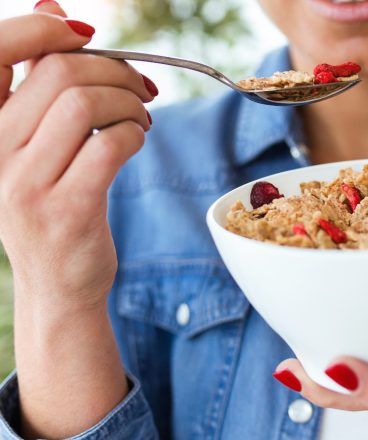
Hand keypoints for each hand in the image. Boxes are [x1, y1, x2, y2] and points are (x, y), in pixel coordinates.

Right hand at [0, 2, 156, 439]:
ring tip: (142, 115)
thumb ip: (38, 83)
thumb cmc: (50, 207)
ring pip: (85, 103)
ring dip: (128, 100)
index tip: (87, 32)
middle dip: (113, 69)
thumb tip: (50, 7)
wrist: (56, 286)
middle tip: (139, 87)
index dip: (43, 27)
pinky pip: (111, 145)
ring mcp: (27, 182)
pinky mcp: (68, 208)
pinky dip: (136, 132)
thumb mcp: (31, 146)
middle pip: (59, 72)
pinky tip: (140, 138)